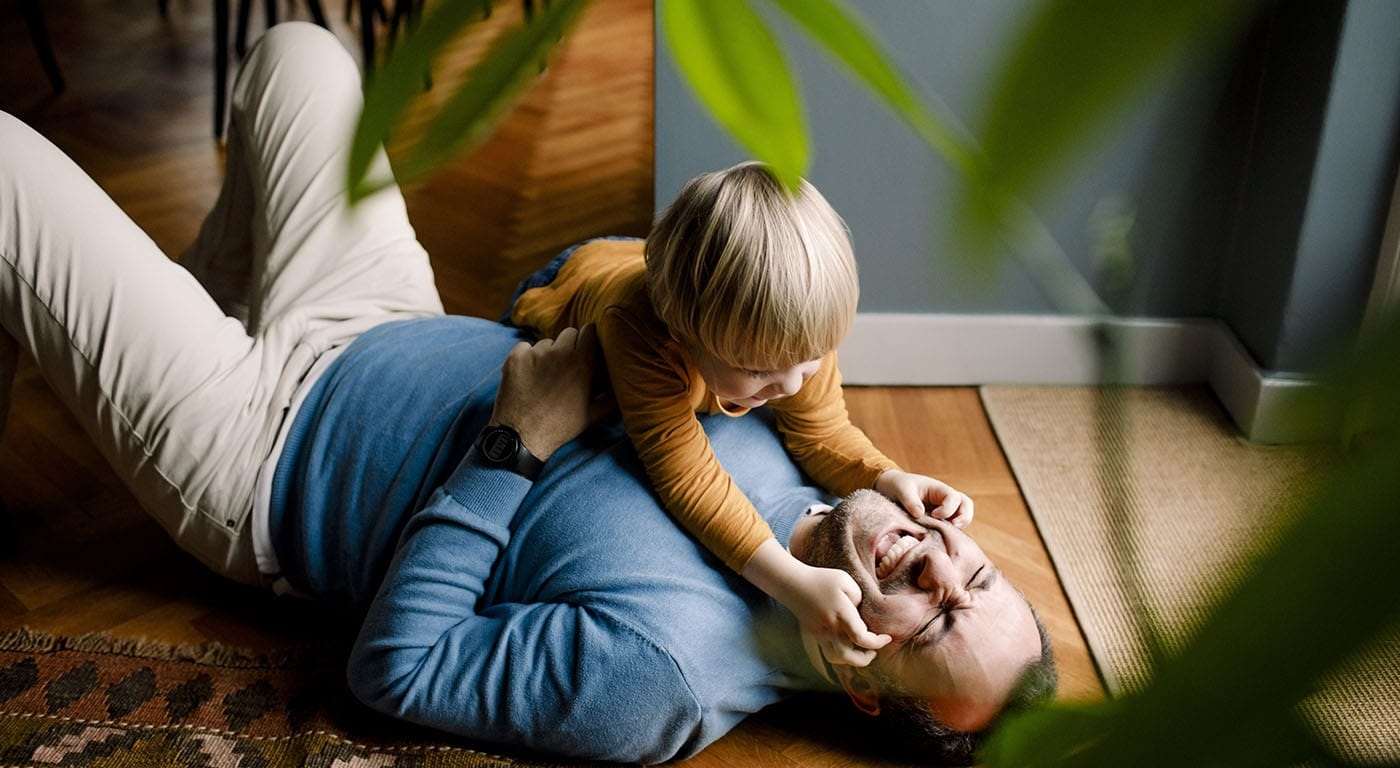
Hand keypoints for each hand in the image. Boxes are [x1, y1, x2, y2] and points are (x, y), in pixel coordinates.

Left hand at [490, 325, 599, 460]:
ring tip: (545, 376)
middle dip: (569, 345)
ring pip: (546, 343)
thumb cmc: (561, 427)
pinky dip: (526, 358)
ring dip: (547, 354)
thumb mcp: (593, 415)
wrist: (523, 436)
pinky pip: (524, 347)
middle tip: (566, 364)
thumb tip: (623, 389)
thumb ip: (612, 398)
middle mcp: (560, 353)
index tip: (585, 348)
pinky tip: (528, 376)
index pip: (589, 331)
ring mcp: (535, 353)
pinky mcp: (515, 357)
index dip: (588, 339)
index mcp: (582, 363)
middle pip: (568, 333)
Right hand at [783, 562, 891, 666]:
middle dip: (866, 658)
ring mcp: (821, 634)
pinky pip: (829, 654)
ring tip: (862, 651)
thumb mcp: (845, 580)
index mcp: (841, 614)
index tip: (887, 637)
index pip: (862, 637)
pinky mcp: (815, 636)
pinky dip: (841, 656)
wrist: (793, 585)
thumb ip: (859, 597)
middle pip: (850, 657)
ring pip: (838, 659)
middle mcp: (831, 628)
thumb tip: (861, 614)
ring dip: (853, 660)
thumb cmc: (821, 579)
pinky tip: (848, 646)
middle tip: (874, 650)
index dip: (878, 642)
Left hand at [875, 469, 974, 527]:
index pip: (954, 498)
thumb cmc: (899, 486)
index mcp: (939, 489)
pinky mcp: (939, 522)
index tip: (934, 515)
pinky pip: (951, 529)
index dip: (948, 508)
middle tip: (952, 528)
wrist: (891, 490)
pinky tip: (937, 540)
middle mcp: (946, 500)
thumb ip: (910, 501)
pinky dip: (949, 534)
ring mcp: (944, 511)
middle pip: (966, 506)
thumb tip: (919, 514)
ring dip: (957, 527)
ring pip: (962, 518)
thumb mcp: (902, 489)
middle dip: (964, 517)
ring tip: (945, 536)